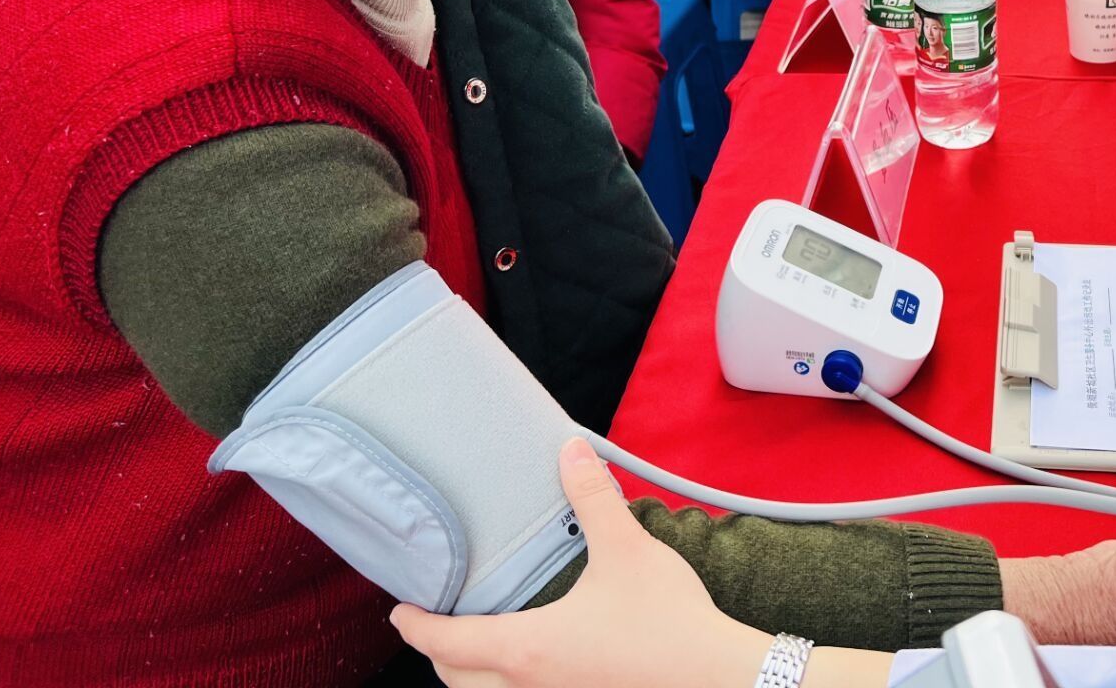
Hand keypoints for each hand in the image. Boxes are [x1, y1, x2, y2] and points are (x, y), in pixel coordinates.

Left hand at [392, 439, 767, 686]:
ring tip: (483, 639)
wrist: (715, 677)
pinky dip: (511, 682)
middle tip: (437, 621)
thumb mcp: (626, 549)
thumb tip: (570, 451)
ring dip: (474, 673)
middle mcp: (529, 687)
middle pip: (458, 678)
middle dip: (441, 651)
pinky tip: (539, 659)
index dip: (416, 625)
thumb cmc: (666, 621)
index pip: (446, 641)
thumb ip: (592, 498)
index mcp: (525, 648)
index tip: (400, 611)